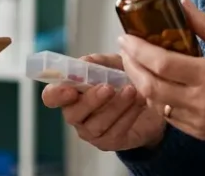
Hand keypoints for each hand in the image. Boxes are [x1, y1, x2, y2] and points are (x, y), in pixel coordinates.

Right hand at [41, 54, 166, 151]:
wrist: (152, 100)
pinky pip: (115, 132)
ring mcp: (91, 131)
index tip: (70, 90)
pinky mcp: (110, 142)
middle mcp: (76, 114)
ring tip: (131, 91)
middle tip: (108, 87)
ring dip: (115, 107)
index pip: (51, 97)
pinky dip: (128, 115)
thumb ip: (99, 62)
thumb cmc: (124, 79)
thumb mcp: (113, 64)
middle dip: (91, 100)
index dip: (56, 95)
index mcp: (70, 93)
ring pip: (96, 125)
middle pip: (72, 114)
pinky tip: (139, 102)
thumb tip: (86, 62)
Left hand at [118, 0, 204, 142]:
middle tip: (125, 50)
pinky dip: (155, 100)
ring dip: (139, 84)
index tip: (126, 37)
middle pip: (150, 86)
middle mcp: (201, 101)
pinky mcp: (199, 132)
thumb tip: (183, 3)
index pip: (161, 63)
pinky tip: (153, 85)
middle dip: (131, 66)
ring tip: (135, 65)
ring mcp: (198, 120)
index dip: (138, 50)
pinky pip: (167, 117)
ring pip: (155, 103)